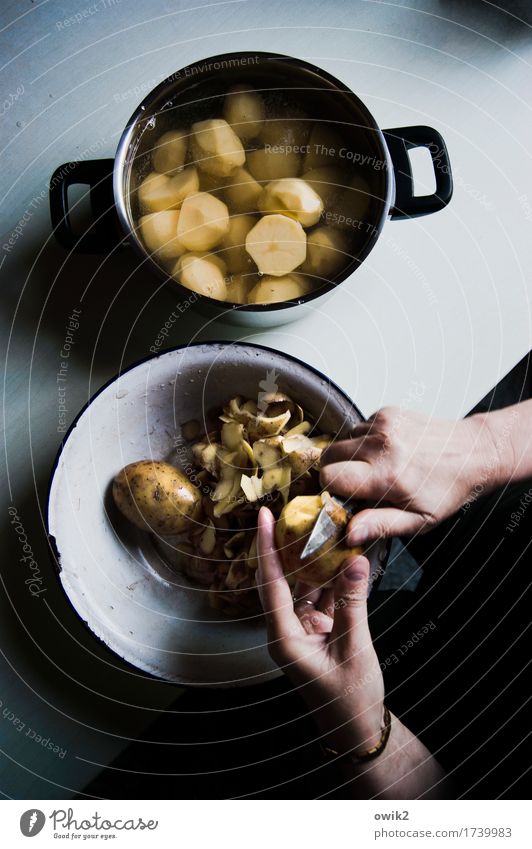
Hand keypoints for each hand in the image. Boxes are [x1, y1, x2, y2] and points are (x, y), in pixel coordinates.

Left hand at [256, 506, 384, 752]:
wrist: (357, 729)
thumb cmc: (350, 698)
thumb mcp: (354, 648)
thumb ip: (353, 603)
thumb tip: (356, 560)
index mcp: (284, 637)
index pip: (270, 583)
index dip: (266, 548)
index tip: (262, 517)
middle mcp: (287, 629)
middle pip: (282, 578)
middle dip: (286, 545)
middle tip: (292, 510)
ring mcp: (302, 629)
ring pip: (304, 585)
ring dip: (314, 559)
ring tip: (323, 527)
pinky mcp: (319, 630)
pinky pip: (322, 596)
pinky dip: (333, 579)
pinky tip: (345, 557)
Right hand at [320, 406, 498, 543]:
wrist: (474, 452)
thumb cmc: (447, 489)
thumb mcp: (419, 520)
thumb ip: (380, 525)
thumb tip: (349, 533)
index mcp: (387, 475)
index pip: (330, 476)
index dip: (332, 488)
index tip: (345, 496)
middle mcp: (382, 445)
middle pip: (329, 455)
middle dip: (335, 470)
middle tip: (357, 482)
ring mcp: (384, 425)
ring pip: (343, 440)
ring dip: (351, 455)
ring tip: (377, 466)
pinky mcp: (387, 412)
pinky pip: (359, 427)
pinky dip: (365, 441)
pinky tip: (387, 451)